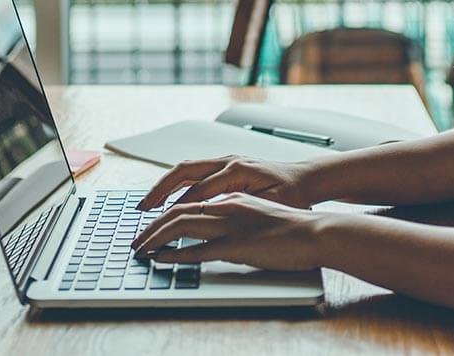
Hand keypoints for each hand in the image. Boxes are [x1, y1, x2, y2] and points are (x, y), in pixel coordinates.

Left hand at [131, 193, 328, 270]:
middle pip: (178, 209)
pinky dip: (174, 254)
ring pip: (181, 225)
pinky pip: (198, 250)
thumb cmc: (294, 226)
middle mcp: (228, 205)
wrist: (317, 232)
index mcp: (233, 196)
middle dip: (151, 223)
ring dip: (155, 237)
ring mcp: (232, 225)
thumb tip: (217, 225)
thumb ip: (237, 215)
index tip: (150, 221)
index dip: (165, 209)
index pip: (190, 198)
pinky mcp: (238, 246)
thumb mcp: (260, 213)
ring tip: (140, 248)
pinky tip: (160, 258)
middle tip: (136, 238)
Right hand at [135, 155, 317, 210]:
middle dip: (159, 190)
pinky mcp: (226, 165)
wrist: (308, 179)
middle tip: (141, 209)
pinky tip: (167, 199)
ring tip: (146, 204)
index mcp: (237, 170)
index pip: (197, 191)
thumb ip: (242, 210)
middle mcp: (228, 161)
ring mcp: (226, 160)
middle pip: (183, 171)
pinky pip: (195, 171)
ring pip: (186, 169)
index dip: (176, 209)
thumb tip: (214, 219)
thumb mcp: (271, 206)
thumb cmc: (294, 194)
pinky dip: (177, 183)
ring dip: (164, 185)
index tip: (161, 225)